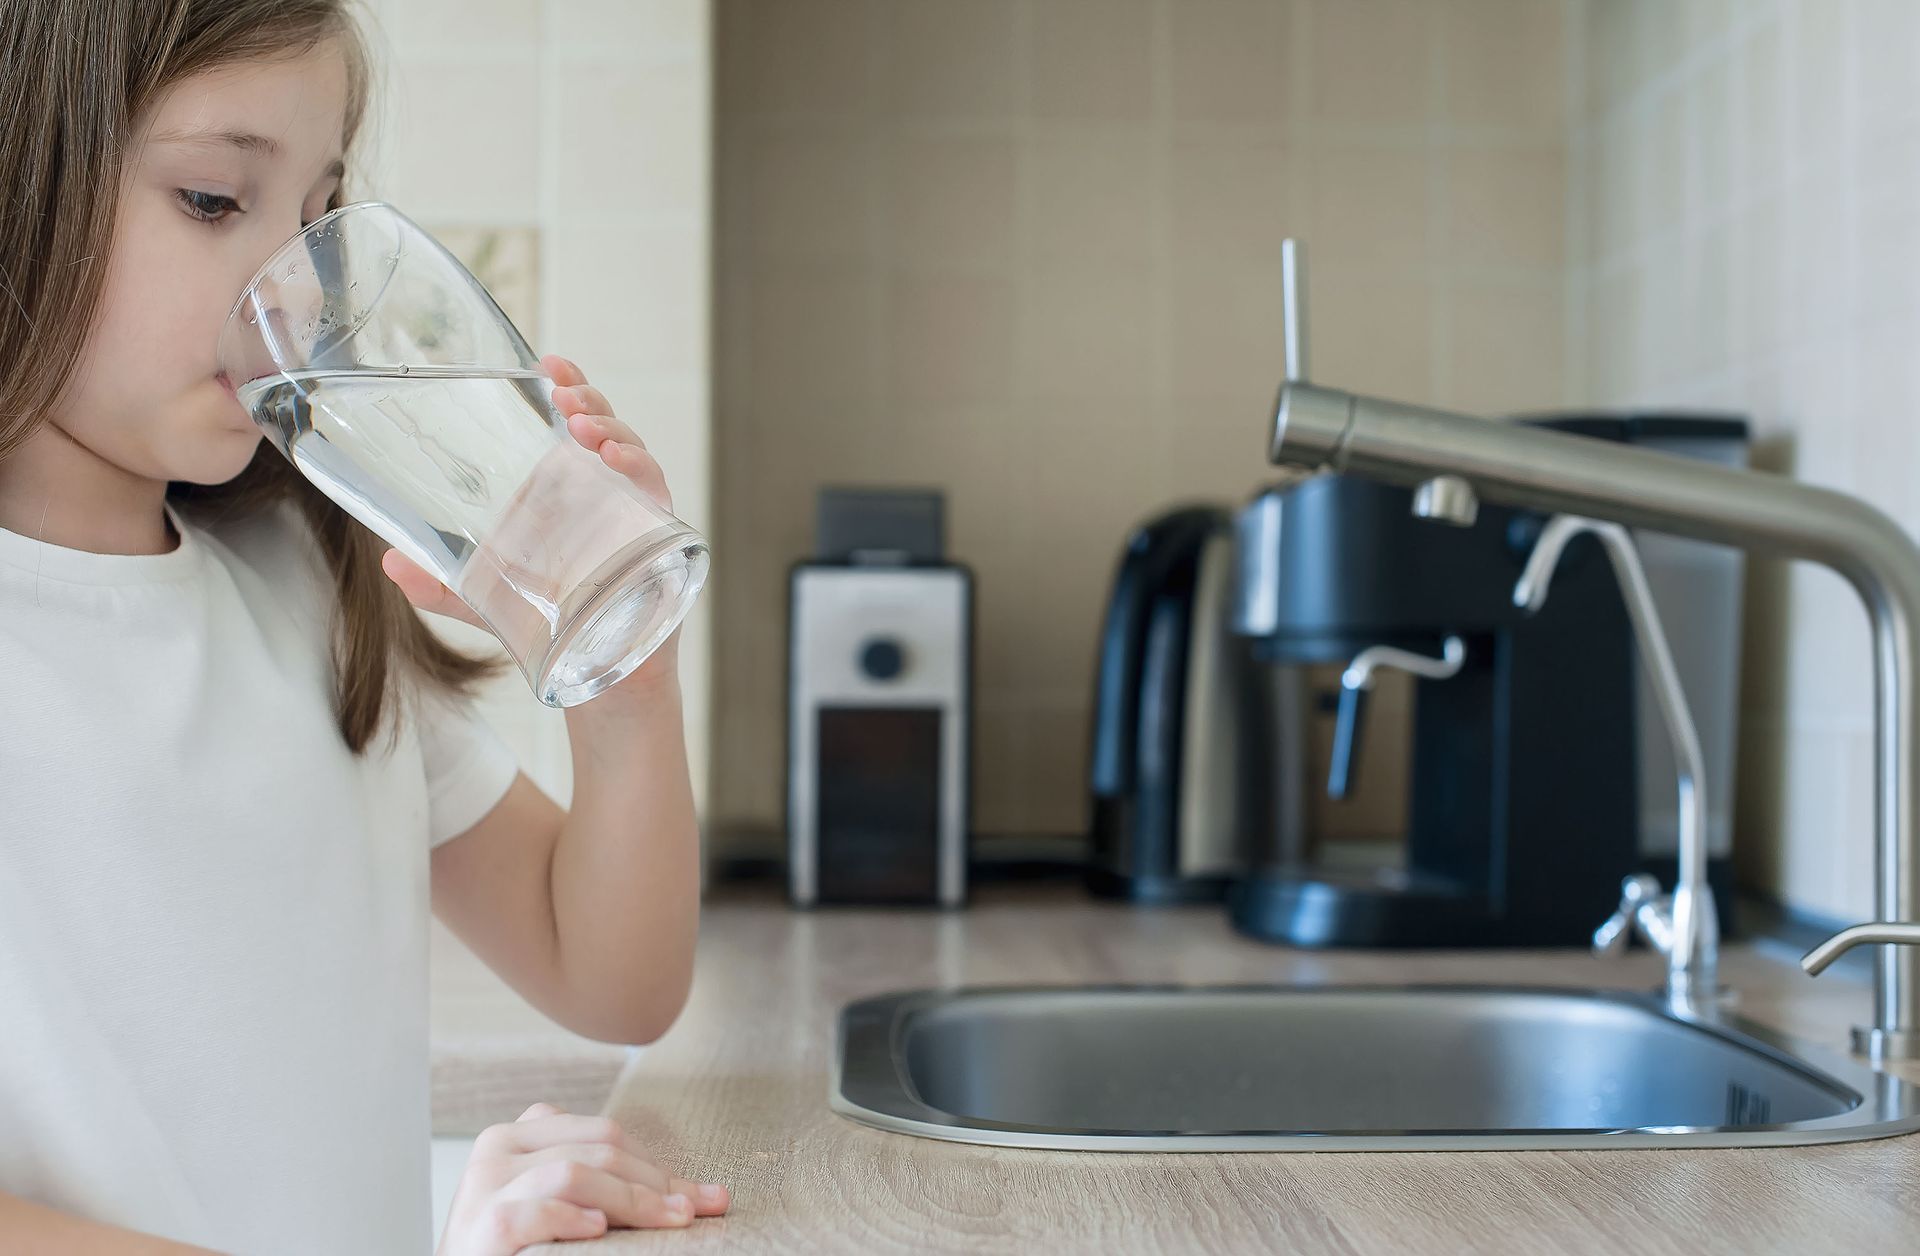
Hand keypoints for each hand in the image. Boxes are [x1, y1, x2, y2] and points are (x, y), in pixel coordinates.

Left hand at [380, 353, 675, 632]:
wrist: (600, 676)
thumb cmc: (553, 628)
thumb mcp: (485, 599)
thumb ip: (439, 584)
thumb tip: (388, 563)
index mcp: (564, 490)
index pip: (570, 423)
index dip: (567, 385)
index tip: (547, 361)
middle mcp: (601, 492)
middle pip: (602, 425)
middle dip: (587, 398)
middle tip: (563, 393)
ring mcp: (631, 511)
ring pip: (630, 449)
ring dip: (610, 428)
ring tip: (583, 427)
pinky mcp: (656, 536)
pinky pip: (656, 491)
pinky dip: (640, 469)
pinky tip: (615, 460)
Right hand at [437, 1102, 729, 1254]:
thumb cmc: (513, 1247)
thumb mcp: (556, 1203)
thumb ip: (602, 1184)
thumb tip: (700, 1197)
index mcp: (519, 1135)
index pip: (601, 1132)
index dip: (654, 1162)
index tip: (699, 1196)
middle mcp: (498, 1148)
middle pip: (595, 1148)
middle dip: (654, 1182)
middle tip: (694, 1211)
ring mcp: (484, 1185)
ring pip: (573, 1171)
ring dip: (631, 1199)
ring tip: (669, 1222)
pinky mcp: (482, 1224)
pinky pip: (535, 1211)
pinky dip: (572, 1219)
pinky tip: (599, 1230)